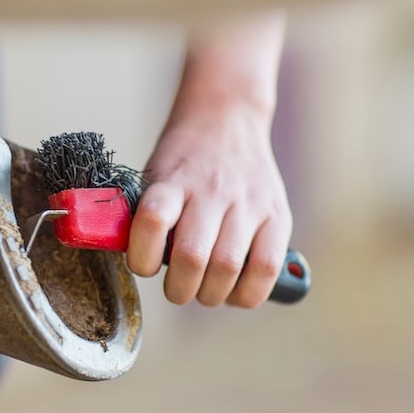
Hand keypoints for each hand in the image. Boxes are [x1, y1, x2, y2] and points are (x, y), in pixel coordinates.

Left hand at [126, 106, 291, 307]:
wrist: (227, 118)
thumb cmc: (183, 161)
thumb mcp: (154, 176)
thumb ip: (145, 217)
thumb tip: (136, 263)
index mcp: (172, 181)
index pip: (153, 221)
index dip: (142, 258)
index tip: (145, 265)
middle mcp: (211, 191)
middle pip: (192, 257)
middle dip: (178, 289)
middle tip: (178, 288)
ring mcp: (248, 203)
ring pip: (227, 267)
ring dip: (211, 295)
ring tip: (205, 290)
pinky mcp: (277, 215)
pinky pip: (266, 268)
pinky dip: (247, 292)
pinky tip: (235, 290)